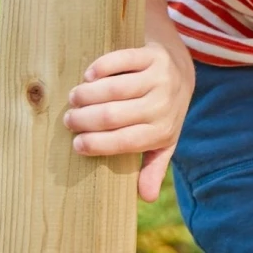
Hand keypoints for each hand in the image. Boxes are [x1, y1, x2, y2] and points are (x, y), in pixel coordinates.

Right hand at [64, 42, 194, 202]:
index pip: (123, 143)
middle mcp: (164, 105)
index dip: (95, 144)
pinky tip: (89, 76)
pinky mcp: (153, 55)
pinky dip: (100, 68)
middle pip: (112, 116)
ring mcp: (160, 77)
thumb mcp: (162, 140)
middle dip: (83, 119)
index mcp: (163, 131)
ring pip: (113, 89)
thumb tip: (146, 197)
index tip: (76, 144)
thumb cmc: (163, 111)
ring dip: (86, 94)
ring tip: (74, 98)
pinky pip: (120, 61)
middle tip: (69, 119)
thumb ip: (153, 166)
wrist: (182, 69)